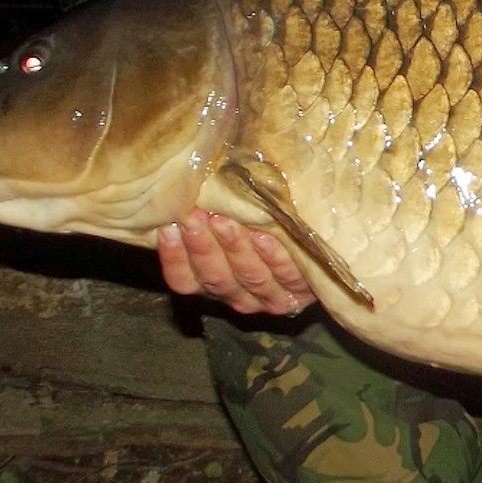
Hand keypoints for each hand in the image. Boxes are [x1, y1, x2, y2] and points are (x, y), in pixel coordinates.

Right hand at [157, 208, 316, 315]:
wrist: (315, 256)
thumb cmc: (257, 227)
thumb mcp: (227, 223)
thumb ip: (206, 214)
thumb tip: (181, 185)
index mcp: (211, 284)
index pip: (183, 280)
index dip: (173, 257)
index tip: (167, 227)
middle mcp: (236, 295)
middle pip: (215, 277)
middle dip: (202, 246)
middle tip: (194, 216)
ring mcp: (268, 297)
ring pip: (248, 276)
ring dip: (235, 248)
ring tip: (225, 221)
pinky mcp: (299, 291)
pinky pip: (286, 275)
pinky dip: (274, 256)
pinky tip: (264, 236)